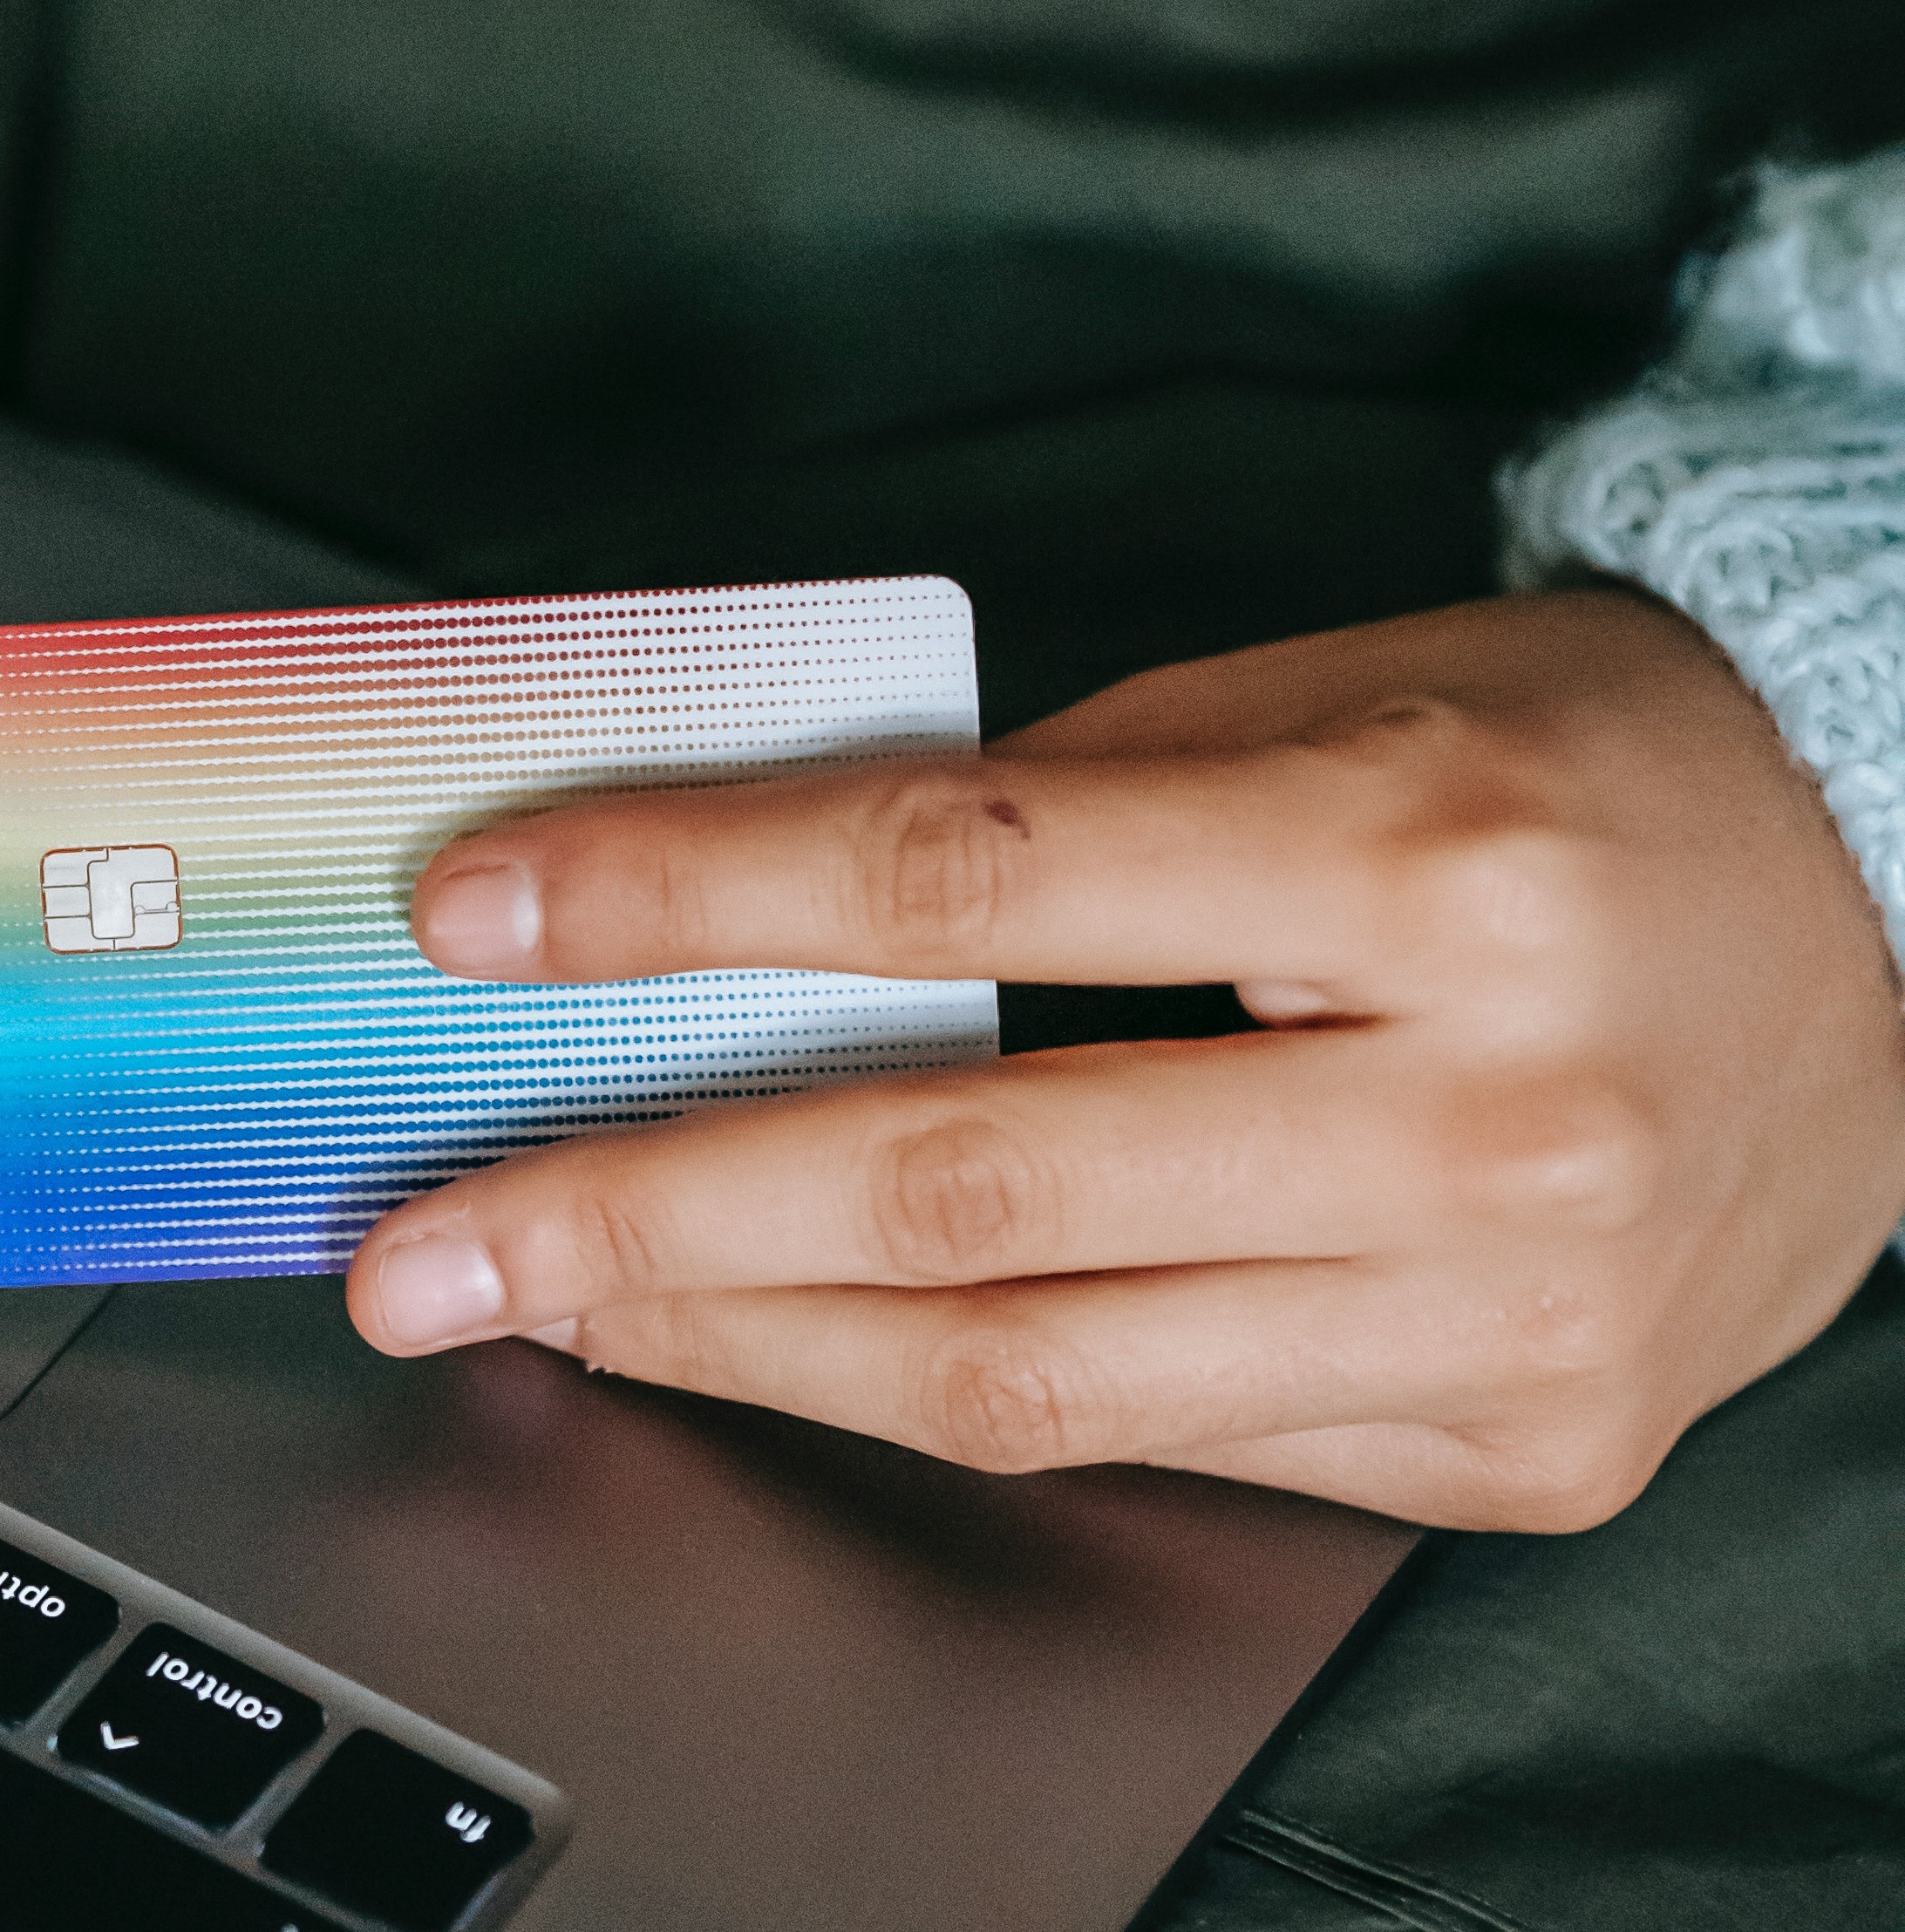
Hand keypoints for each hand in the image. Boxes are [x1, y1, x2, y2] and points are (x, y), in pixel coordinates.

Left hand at [344, 590, 1904, 1530]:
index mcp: (1427, 859)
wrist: (1903, 935)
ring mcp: (1510, 1320)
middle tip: (435, 1241)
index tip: (492, 918)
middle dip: (643, 1220)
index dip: (690, 902)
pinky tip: (789, 1347)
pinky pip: (1153, 1444)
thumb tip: (752, 917)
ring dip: (743, 1345)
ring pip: (1026, 1378)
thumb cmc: (1590, 780)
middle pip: (960, 1191)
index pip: (965, 880)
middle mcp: (1486, 1114)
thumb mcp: (1329, 699)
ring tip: (564, 1305)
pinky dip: (935, 1396)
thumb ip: (1056, 806)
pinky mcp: (1512, 1447)